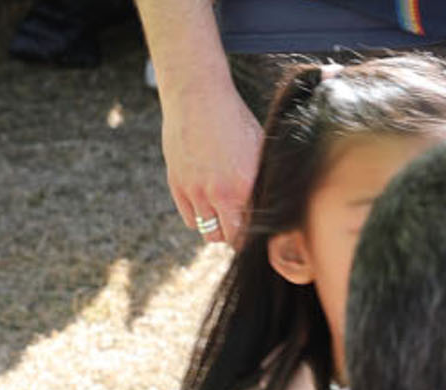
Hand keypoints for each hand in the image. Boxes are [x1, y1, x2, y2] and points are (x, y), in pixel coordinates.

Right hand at [160, 80, 262, 244]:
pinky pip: (190, 219)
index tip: (257, 229)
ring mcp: (194, 191)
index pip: (250, 229)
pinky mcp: (177, 186)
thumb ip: (260, 179)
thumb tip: (267, 203)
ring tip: (224, 214)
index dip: (254, 232)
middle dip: (236, 234)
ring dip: (217, 227)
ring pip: (207, 232)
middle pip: (227, 237)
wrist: (196, 97)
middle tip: (241, 225)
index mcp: (242, 186)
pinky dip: (200, 217)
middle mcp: (217, 194)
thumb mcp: (258, 147)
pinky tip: (207, 204)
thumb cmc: (233, 118)